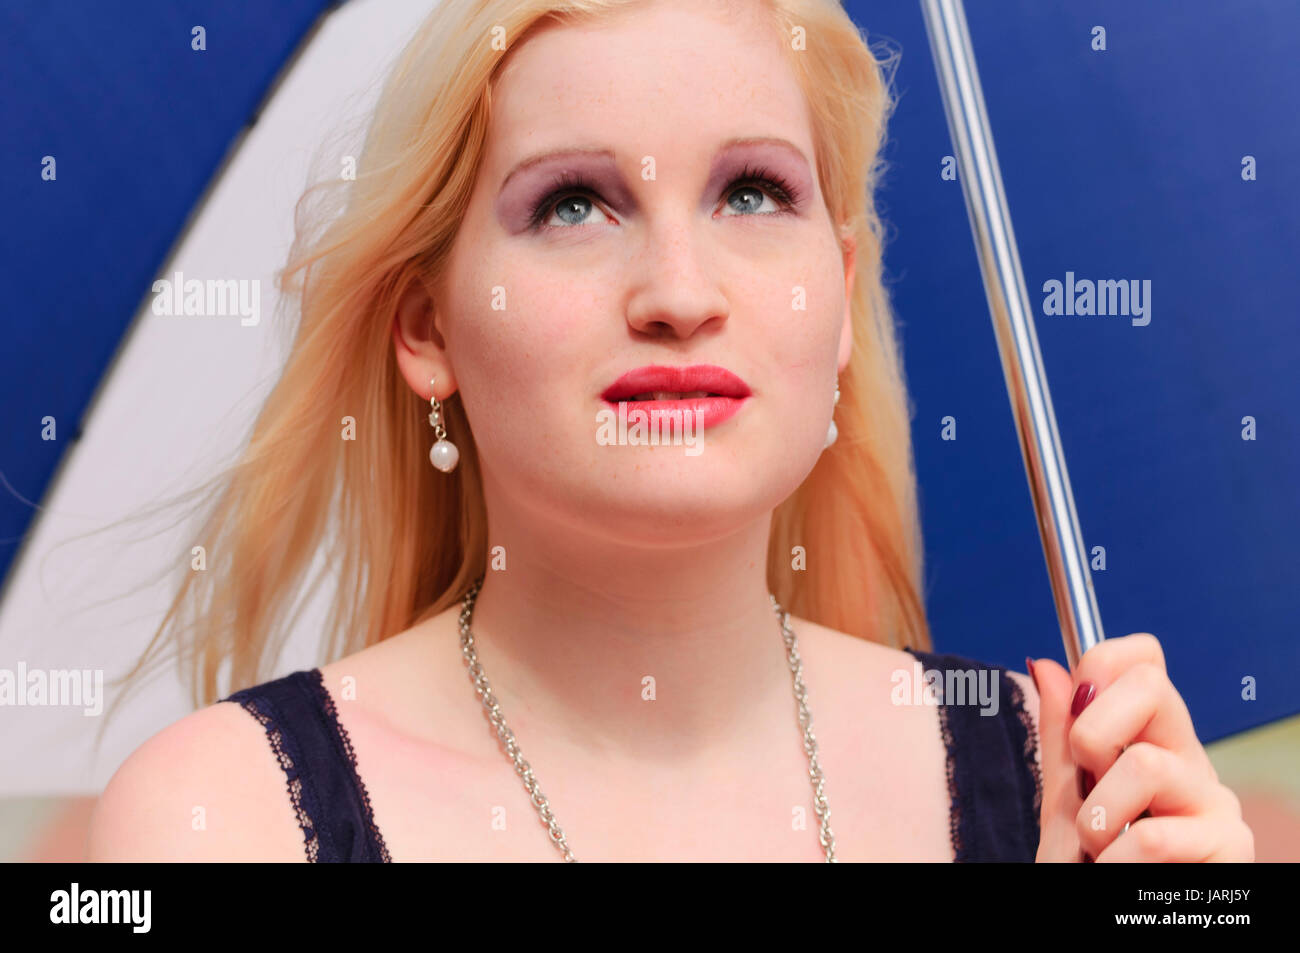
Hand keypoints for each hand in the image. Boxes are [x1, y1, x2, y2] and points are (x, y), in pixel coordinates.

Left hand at [1030, 633, 1253, 861]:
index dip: (1102, 669)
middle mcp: (1190, 760)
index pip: (1143, 661)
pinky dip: (1115, 863)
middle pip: (1152, 684)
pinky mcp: (1231, 849)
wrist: (1113, 925)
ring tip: (1099, 850)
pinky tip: (1119, 877)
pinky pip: (1155, 836)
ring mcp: (1215, 802)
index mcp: (1151, 739)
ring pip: (1146, 764)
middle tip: (1086, 793)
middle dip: (1092, 736)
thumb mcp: (1063, 798)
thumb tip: (1047, 663)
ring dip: (1098, 817)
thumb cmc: (1091, 868)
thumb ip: (1060, 735)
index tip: (1077, 723)